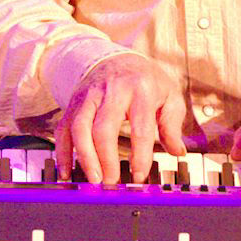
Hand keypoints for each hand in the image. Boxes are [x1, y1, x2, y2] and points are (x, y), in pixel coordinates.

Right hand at [58, 54, 188, 185]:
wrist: (117, 58)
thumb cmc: (145, 81)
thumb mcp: (168, 96)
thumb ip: (172, 125)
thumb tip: (177, 152)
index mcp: (140, 89)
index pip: (140, 127)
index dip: (140, 154)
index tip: (139, 176)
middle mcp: (111, 91)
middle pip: (103, 128)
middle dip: (106, 159)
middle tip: (111, 182)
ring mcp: (88, 97)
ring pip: (79, 128)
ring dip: (84, 157)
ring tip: (93, 179)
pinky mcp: (73, 104)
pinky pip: (63, 129)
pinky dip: (63, 153)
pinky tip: (66, 172)